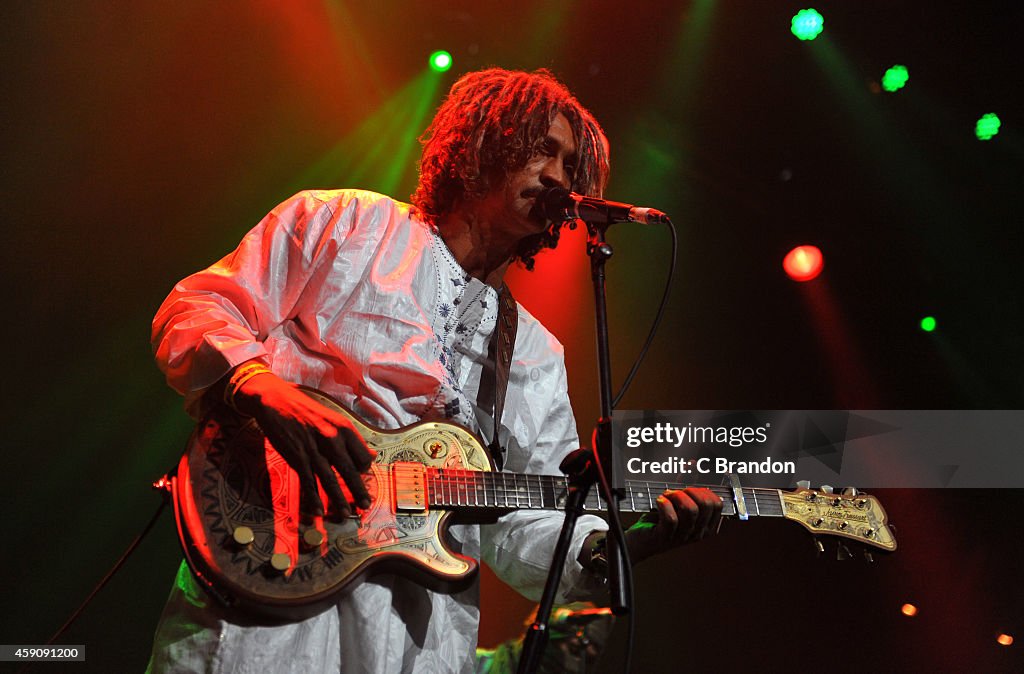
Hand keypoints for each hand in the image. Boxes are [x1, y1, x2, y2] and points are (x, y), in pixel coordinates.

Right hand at [232, 372, 374, 517]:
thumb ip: (352, 439)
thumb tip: (372, 456)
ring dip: (338, 500)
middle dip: (358, 491)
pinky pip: (309, 481)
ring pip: (330, 479)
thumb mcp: (333, 419)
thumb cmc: (307, 411)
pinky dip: (314, 498)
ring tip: (345, 513)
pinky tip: (318, 510)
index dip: (364, 470)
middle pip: (349, 470)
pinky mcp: (297, 457)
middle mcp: (331, 438)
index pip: (363, 456)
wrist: (277, 401)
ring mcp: (314, 448)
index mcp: (343, 427)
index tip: (362, 478)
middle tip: (365, 506)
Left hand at [624, 487, 722, 564]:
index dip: (704, 491)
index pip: (717, 505)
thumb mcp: (677, 504)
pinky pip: (671, 519)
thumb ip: (687, 486)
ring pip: (689, 510)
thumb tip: (692, 465)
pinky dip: (664, 505)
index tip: (690, 489)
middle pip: (705, 506)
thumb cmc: (659, 522)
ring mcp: (682, 537)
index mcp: (705, 526)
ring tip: (667, 496)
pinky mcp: (665, 537)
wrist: (640, 540)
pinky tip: (659, 501)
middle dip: (691, 491)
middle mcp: (696, 533)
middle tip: (677, 492)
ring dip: (676, 496)